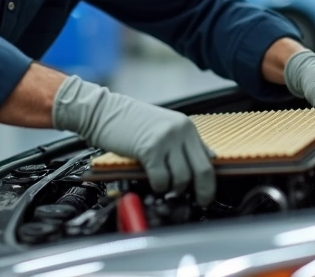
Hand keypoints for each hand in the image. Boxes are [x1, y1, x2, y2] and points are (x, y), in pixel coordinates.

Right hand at [52, 76, 215, 204]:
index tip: (206, 195)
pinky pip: (161, 179)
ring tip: (165, 187)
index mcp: (186, 127)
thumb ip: (184, 144)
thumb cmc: (130, 122)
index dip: (210, 182)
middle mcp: (180, 132)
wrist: (104, 112)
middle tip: (197, 203)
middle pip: (202, 171)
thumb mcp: (164, 128)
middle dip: (202, 192)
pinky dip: (158, 186)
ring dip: (174, 190)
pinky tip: (152, 181)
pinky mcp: (149, 149)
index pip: (209, 159)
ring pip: (181, 179)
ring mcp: (166, 140)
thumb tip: (207, 160)